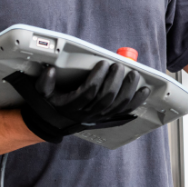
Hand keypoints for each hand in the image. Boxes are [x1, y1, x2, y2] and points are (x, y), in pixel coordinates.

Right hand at [19, 61, 150, 142]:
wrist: (55, 122)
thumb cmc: (52, 103)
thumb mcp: (43, 93)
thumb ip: (44, 83)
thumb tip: (50, 71)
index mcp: (72, 105)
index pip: (88, 91)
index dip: (97, 78)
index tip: (102, 63)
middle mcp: (88, 113)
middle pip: (106, 98)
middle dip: (115, 80)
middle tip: (119, 66)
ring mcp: (99, 116)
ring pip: (118, 104)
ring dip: (128, 89)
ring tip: (133, 74)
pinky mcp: (108, 117)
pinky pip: (125, 110)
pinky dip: (136, 101)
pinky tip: (144, 90)